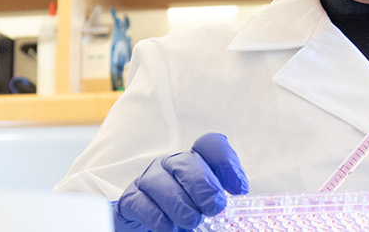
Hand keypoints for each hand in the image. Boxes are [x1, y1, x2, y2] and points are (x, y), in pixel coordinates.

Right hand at [115, 133, 249, 231]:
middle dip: (203, 185)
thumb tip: (236, 211)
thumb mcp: (204, 207)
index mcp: (193, 163)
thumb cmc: (182, 217)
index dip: (226, 162)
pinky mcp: (130, 200)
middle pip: (187, 162)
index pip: (210, 145)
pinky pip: (141, 203)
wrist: (150, 230)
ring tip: (191, 221)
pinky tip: (168, 227)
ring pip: (161, 182)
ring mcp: (148, 181)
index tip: (239, 189)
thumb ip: (217, 202)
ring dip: (179, 203)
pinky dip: (156, 216)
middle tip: (214, 207)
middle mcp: (170, 166)